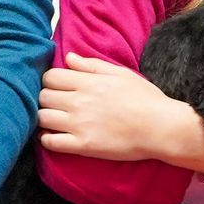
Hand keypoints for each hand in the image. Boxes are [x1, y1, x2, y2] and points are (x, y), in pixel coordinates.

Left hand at [39, 53, 203, 170]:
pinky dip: (47, 139)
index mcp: (88, 82)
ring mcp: (79, 124)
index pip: (50, 77)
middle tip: (55, 105)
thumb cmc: (146, 99)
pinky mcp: (83, 145)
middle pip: (43, 96)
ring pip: (42, 117)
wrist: (161, 127)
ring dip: (44, 118)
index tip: (58, 88)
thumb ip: (92, 65)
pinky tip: (54, 137)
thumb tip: (69, 58)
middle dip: (46, 99)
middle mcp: (79, 101)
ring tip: (54, 121)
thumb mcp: (121, 74)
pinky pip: (51, 142)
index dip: (50, 82)